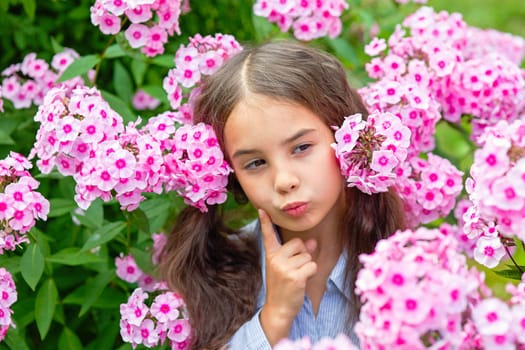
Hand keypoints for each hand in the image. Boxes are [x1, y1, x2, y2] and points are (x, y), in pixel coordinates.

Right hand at [258, 209, 316, 344]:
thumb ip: (298, 253)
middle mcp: (275, 259)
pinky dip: (312, 272)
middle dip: (303, 254)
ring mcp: (284, 268)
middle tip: (295, 269)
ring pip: (307, 255)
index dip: (265, 222)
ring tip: (297, 276)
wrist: (278, 308)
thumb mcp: (286, 267)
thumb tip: (313, 242)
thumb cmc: (284, 286)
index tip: (261, 209)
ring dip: (307, 266)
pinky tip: (302, 281)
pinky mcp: (294, 276)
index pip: (268, 235)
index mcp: (271, 255)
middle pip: (299, 243)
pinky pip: (312, 265)